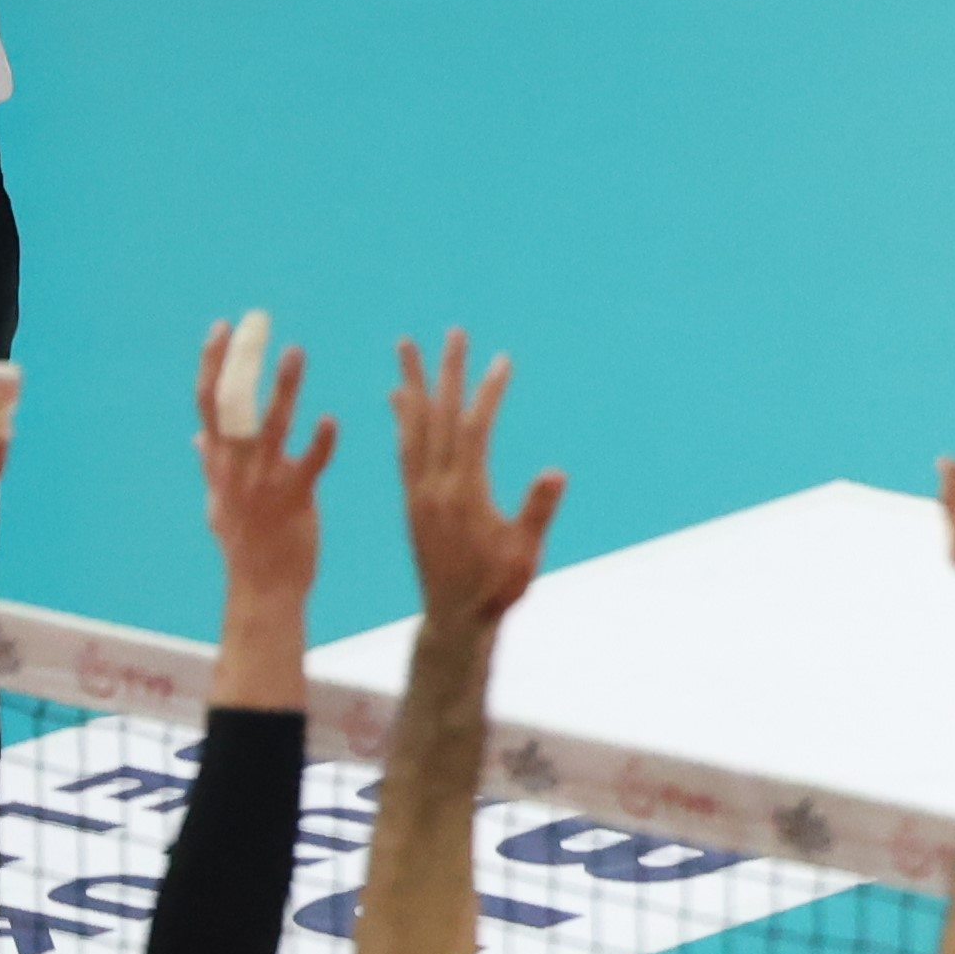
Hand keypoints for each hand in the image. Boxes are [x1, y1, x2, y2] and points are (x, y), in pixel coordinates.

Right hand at [194, 314, 333, 602]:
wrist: (263, 587)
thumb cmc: (244, 543)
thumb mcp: (218, 501)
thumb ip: (211, 464)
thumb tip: (197, 436)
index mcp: (219, 461)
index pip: (208, 402)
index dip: (212, 363)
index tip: (222, 328)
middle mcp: (235, 466)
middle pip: (232, 402)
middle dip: (242, 360)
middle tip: (257, 322)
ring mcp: (262, 483)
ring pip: (270, 426)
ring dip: (282, 387)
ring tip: (295, 352)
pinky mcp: (294, 500)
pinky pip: (308, 465)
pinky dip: (319, 442)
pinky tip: (331, 419)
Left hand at [390, 332, 565, 639]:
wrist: (454, 620)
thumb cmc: (497, 589)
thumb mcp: (524, 555)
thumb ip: (536, 513)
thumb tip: (555, 473)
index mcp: (463, 494)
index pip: (473, 430)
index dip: (487, 393)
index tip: (501, 360)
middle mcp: (433, 487)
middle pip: (438, 417)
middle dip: (446, 372)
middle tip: (451, 333)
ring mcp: (419, 492)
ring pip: (413, 427)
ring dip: (412, 384)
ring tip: (406, 348)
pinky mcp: (412, 501)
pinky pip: (404, 450)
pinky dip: (403, 419)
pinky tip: (399, 399)